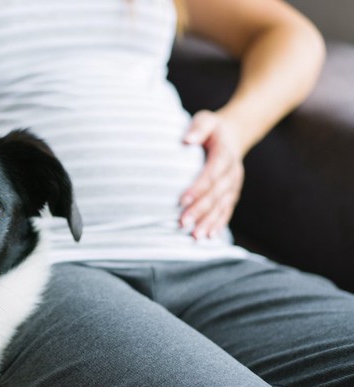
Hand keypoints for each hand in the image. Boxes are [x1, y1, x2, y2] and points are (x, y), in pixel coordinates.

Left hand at [179, 110, 246, 238]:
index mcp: (225, 155)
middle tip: (182, 223)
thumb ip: (198, 128)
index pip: (211, 174)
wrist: (232, 135)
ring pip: (222, 206)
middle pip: (216, 194)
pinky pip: (226, 211)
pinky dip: (219, 224)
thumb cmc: (211, 128)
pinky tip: (209, 236)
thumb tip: (187, 140)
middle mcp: (232, 172)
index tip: (181, 200)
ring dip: (209, 222)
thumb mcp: (206, 120)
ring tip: (195, 236)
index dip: (197, 188)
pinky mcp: (232, 194)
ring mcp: (233, 185)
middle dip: (199, 210)